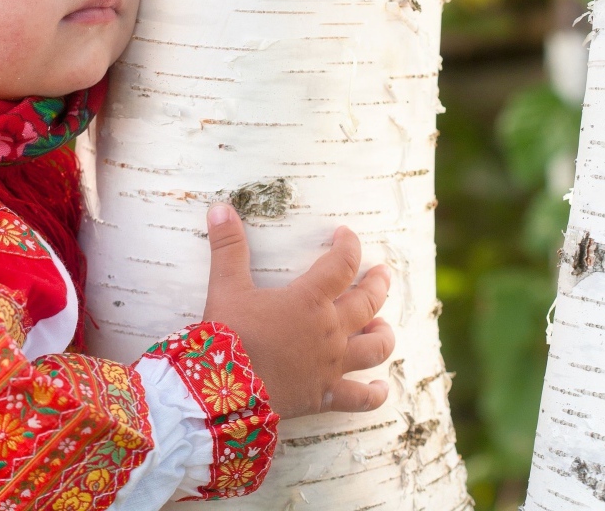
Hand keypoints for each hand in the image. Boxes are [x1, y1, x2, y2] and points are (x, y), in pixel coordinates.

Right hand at [201, 203, 393, 419]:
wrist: (225, 391)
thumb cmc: (227, 334)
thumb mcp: (225, 285)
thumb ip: (228, 246)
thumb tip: (221, 207)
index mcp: (309, 299)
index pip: (341, 264)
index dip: (349, 246)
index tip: (346, 235)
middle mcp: (329, 330)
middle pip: (367, 303)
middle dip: (378, 285)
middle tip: (382, 273)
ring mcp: (331, 365)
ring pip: (374, 348)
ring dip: (383, 334)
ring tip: (382, 326)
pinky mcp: (325, 395)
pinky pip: (360, 397)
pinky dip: (375, 394)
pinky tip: (381, 388)